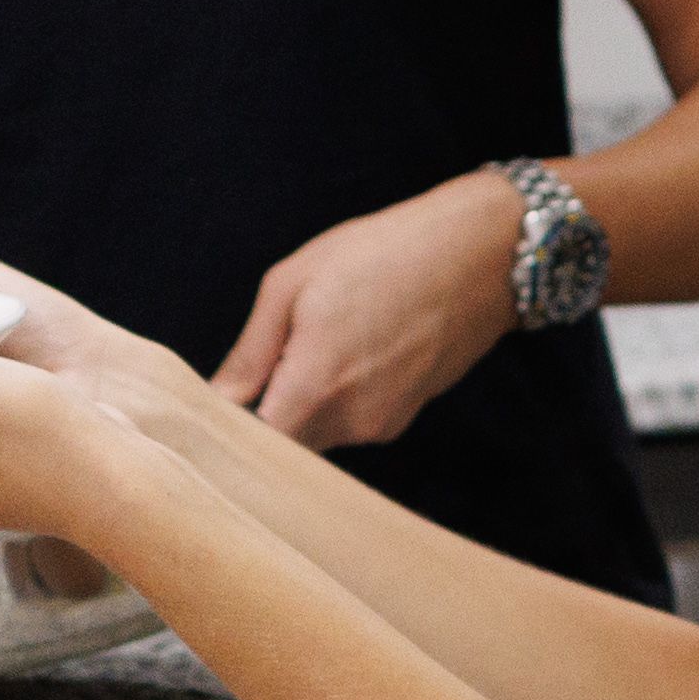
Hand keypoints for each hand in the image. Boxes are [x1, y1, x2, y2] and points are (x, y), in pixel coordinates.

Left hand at [212, 171, 530, 449]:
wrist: (483, 254)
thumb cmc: (383, 253)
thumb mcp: (294, 282)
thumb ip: (251, 352)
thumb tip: (217, 398)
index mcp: (314, 388)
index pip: (251, 446)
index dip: (228, 430)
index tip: (215, 403)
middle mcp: (350, 421)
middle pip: (284, 446)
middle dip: (266, 414)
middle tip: (262, 363)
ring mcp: (382, 424)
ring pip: (319, 434)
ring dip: (304, 403)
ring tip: (317, 343)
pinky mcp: (405, 417)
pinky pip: (352, 422)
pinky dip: (339, 397)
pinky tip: (353, 349)